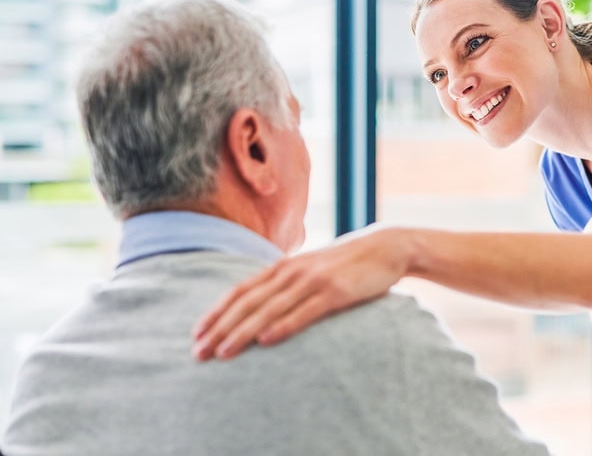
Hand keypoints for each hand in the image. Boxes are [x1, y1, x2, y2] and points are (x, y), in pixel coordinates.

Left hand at [191, 225, 407, 359]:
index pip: (239, 291)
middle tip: (198, 353)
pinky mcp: (336, 292)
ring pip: (269, 309)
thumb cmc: (346, 264)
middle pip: (247, 303)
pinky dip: (283, 326)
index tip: (196, 334)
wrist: (386, 247)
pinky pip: (304, 312)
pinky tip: (267, 340)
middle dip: (220, 329)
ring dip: (243, 332)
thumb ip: (286, 284)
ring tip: (222, 353)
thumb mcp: (311, 269)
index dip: (216, 313)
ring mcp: (313, 281)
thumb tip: (262, 307)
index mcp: (283, 267)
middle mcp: (292, 272)